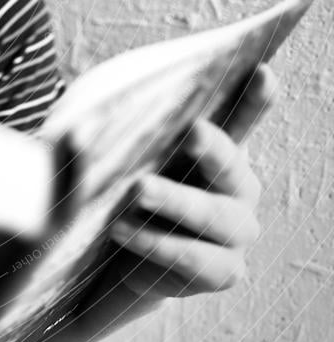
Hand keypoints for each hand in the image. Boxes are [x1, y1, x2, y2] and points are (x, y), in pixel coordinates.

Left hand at [107, 64, 277, 298]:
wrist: (113, 255)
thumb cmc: (117, 186)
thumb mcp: (113, 153)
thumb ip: (111, 134)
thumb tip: (79, 129)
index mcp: (216, 148)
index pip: (241, 116)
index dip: (255, 96)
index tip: (262, 71)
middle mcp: (237, 186)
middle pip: (232, 165)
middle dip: (213, 148)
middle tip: (192, 131)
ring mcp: (237, 231)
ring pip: (215, 215)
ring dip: (177, 200)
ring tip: (137, 190)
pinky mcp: (223, 271)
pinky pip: (195, 258)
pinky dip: (158, 243)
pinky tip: (122, 230)